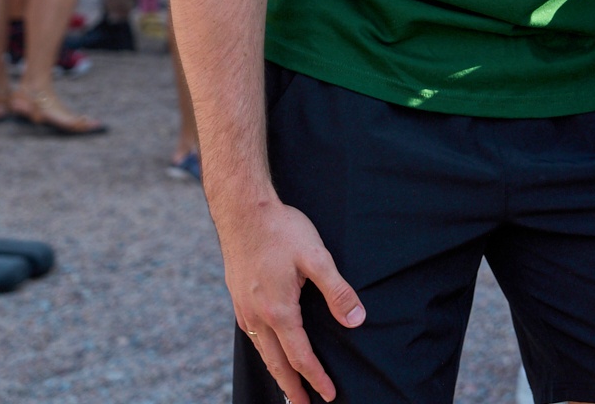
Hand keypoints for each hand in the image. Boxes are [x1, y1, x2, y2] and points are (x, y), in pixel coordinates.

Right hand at [218, 195, 364, 403]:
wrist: (242, 210)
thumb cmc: (281, 230)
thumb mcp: (317, 257)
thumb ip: (338, 291)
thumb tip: (356, 321)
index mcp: (278, 311)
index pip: (300, 356)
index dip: (316, 377)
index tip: (329, 395)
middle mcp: (256, 316)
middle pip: (276, 363)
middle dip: (292, 387)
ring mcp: (243, 308)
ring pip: (261, 351)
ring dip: (276, 372)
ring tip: (288, 387)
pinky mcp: (238, 298)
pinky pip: (251, 336)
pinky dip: (264, 352)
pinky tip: (269, 350)